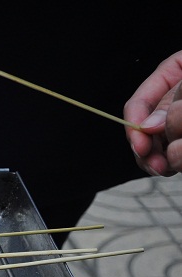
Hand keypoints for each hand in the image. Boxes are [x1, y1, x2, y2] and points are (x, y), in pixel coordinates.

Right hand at [124, 51, 181, 175]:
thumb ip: (170, 98)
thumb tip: (148, 125)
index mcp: (173, 73)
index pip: (139, 102)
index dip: (134, 124)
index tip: (141, 145)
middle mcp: (173, 99)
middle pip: (144, 128)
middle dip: (146, 148)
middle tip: (156, 165)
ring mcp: (178, 121)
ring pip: (156, 144)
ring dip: (158, 159)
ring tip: (166, 168)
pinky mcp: (181, 136)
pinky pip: (170, 152)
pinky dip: (171, 161)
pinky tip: (172, 166)